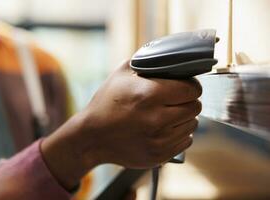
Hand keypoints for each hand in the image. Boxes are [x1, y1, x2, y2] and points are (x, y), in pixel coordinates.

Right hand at [41, 61, 201, 189]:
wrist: (92, 137)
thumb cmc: (106, 103)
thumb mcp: (121, 74)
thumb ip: (146, 61)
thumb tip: (168, 57)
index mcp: (149, 95)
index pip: (192, 89)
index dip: (191, 86)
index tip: (185, 87)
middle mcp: (157, 119)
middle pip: (195, 108)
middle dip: (188, 101)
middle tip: (175, 101)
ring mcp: (159, 141)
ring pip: (192, 126)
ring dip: (184, 119)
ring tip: (167, 115)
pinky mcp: (159, 155)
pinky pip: (185, 142)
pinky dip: (179, 134)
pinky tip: (164, 129)